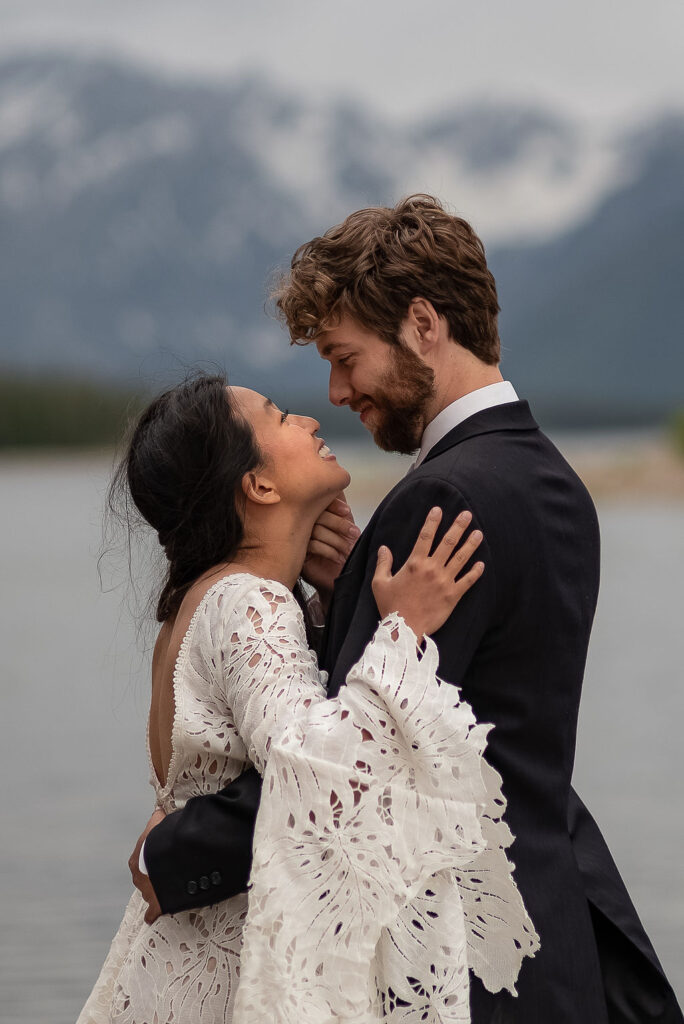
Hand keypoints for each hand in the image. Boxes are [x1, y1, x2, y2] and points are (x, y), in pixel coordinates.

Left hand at [128, 807, 165, 924]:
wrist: (166, 863)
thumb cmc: (160, 842)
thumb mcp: (157, 825)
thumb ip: (156, 818)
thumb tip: (157, 810)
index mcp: (135, 860)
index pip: (142, 857)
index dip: (152, 853)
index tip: (162, 852)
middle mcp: (138, 878)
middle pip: (145, 876)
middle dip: (154, 874)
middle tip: (167, 870)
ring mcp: (146, 893)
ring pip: (150, 892)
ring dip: (157, 890)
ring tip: (170, 886)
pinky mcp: (156, 906)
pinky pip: (153, 912)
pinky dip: (154, 913)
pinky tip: (154, 916)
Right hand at [302, 493, 359, 607]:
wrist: (340, 579)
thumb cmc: (345, 553)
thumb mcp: (346, 528)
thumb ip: (340, 508)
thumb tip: (340, 487)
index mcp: (313, 514)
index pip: (318, 501)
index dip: (333, 504)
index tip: (348, 511)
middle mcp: (302, 525)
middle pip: (316, 514)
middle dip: (339, 524)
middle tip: (354, 534)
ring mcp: (297, 539)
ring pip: (315, 529)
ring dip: (336, 540)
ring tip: (348, 550)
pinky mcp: (297, 554)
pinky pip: (311, 544)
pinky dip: (329, 550)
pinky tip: (338, 558)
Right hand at [371, 507, 483, 638]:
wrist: (404, 629)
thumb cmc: (391, 606)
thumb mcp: (380, 583)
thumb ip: (383, 563)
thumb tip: (384, 548)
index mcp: (415, 563)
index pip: (425, 536)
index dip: (433, 521)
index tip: (439, 510)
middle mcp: (432, 569)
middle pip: (448, 542)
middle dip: (458, 526)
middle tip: (467, 515)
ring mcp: (444, 582)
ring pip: (461, 558)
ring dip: (471, 544)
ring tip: (478, 533)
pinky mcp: (453, 596)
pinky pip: (467, 581)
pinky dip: (475, 572)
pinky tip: (481, 564)